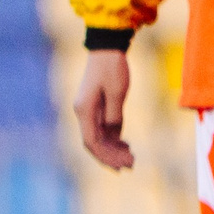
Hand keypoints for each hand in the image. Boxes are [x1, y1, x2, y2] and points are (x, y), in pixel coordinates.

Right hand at [73, 50, 134, 170]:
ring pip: (99, 138)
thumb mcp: (117, 92)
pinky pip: (102, 129)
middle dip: (111, 157)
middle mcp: (83, 113)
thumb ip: (115, 116)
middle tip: (130, 165)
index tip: (123, 164)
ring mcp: (89, 110)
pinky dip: (113, 139)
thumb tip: (115, 137)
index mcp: (84, 110)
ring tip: (131, 159)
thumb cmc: (112, 68)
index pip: (92, 142)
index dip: (107, 156)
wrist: (106, 48)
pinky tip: (126, 145)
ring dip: (113, 150)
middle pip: (94, 143)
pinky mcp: (96, 107)